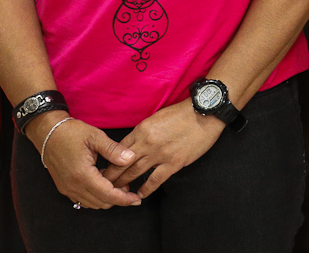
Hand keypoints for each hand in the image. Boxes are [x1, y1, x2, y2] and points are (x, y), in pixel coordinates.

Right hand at [27, 111, 140, 209]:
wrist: (48, 133)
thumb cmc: (71, 133)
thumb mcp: (96, 137)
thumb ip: (114, 150)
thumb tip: (130, 159)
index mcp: (82, 175)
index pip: (107, 195)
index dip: (124, 199)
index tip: (137, 200)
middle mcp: (73, 186)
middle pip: (100, 203)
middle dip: (117, 200)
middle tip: (130, 188)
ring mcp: (67, 188)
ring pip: (91, 203)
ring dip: (106, 198)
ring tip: (119, 184)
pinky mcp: (64, 187)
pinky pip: (82, 199)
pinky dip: (96, 196)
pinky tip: (103, 182)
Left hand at [99, 99, 225, 198]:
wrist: (205, 113)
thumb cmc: (182, 112)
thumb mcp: (157, 116)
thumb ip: (143, 131)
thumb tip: (134, 143)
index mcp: (141, 130)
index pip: (118, 149)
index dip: (109, 161)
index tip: (103, 169)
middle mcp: (147, 143)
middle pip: (122, 163)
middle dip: (111, 176)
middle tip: (102, 185)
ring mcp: (160, 154)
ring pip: (134, 173)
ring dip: (124, 184)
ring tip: (116, 192)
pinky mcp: (173, 162)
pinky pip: (155, 180)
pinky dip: (145, 189)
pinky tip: (140, 194)